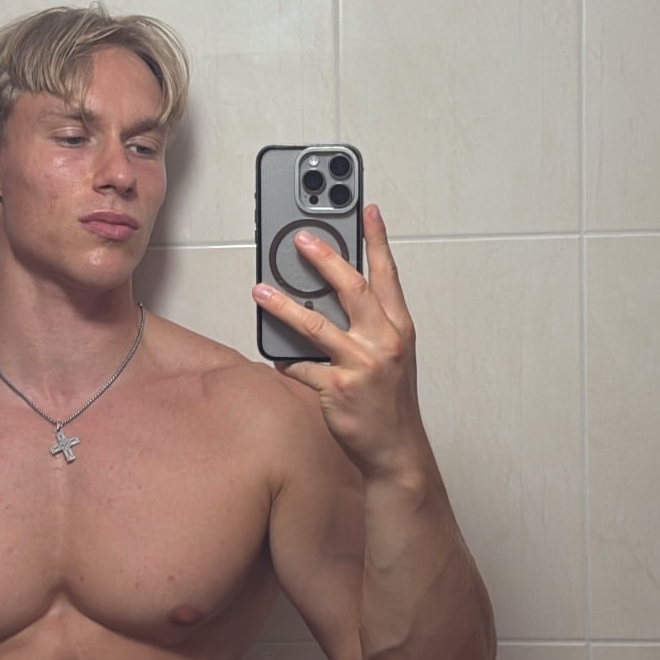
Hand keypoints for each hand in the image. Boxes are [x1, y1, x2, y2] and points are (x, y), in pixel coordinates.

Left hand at [253, 204, 426, 480]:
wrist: (396, 449)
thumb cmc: (391, 401)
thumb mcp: (394, 356)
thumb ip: (372, 324)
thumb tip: (331, 295)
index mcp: (399, 329)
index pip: (388, 275)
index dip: (377, 240)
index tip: (367, 209)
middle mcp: (384, 342)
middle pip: (352, 289)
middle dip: (325, 259)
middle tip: (300, 239)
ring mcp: (361, 366)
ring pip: (316, 326)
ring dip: (283, 306)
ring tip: (260, 290)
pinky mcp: (337, 389)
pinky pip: (301, 367)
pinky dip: (286, 360)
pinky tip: (276, 355)